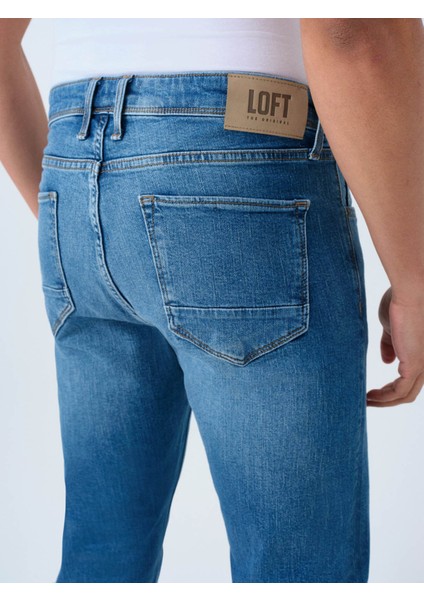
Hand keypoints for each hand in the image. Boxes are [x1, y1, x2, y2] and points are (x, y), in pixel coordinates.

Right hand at [367, 286, 423, 406]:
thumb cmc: (400, 300)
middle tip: (370, 400)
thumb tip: (387, 361)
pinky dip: (385, 397)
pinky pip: (400, 390)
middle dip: (389, 398)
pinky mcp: (415, 363)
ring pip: (406, 394)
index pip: (411, 377)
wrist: (412, 290)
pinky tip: (370, 396)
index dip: (393, 386)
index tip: (376, 389)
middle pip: (410, 391)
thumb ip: (390, 345)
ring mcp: (423, 364)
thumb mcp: (391, 326)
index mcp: (421, 352)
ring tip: (366, 401)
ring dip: (385, 401)